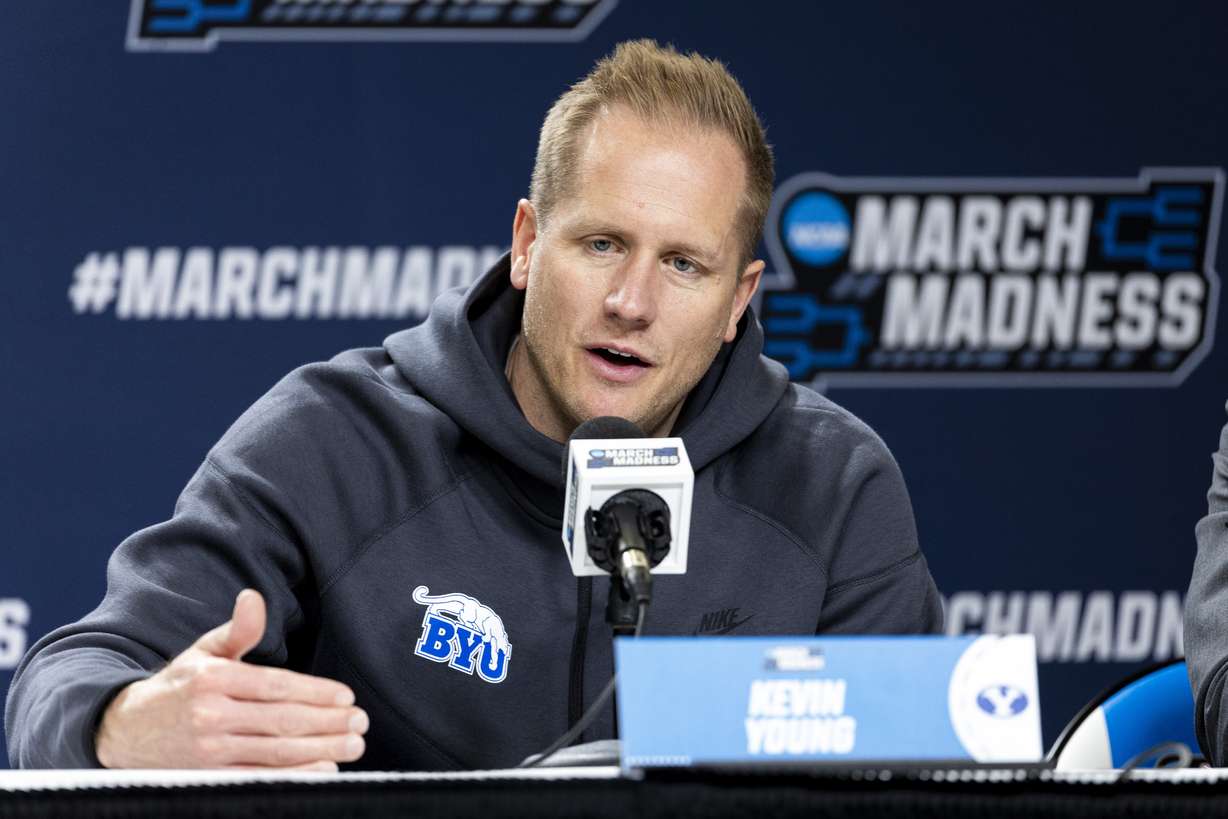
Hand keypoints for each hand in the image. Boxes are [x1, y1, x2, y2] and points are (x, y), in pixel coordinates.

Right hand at [95, 589, 366, 769]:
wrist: (125, 731)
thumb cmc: (177, 687)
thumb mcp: (203, 653)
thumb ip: (236, 631)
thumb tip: (253, 598)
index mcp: (214, 680)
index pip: (276, 686)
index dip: (316, 693)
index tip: (347, 697)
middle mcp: (211, 715)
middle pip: (282, 720)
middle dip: (328, 723)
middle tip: (361, 723)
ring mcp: (210, 751)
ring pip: (276, 752)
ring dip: (321, 750)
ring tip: (353, 746)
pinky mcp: (209, 778)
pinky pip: (260, 778)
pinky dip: (295, 776)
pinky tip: (323, 771)